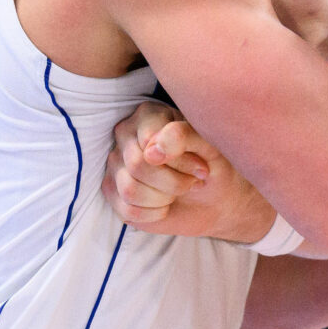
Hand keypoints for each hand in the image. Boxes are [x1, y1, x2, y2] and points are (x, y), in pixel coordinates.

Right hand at [104, 103, 278, 242]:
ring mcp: (115, 163)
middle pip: (138, 165)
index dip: (180, 161)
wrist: (214, 197)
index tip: (202, 168)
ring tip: (178, 192)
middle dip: (174, 182)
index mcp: (148, 114)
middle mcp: (125, 134)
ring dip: (164, 198)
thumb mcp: (210, 145)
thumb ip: (183, 136)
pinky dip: (155, 214)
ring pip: (131, 189)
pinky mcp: (113, 192)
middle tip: (193, 182)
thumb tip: (151, 151)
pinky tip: (166, 205)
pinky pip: (128, 210)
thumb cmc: (212, 164)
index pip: (151, 140)